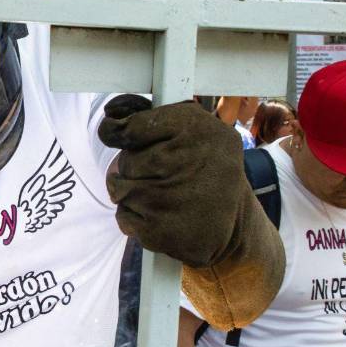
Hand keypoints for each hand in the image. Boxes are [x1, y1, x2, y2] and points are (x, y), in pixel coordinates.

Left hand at [98, 96, 285, 328]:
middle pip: (126, 161)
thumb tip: (110, 116)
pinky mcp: (161, 230)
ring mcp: (173, 199)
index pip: (131, 128)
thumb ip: (150, 117)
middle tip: (159, 174)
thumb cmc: (205, 167)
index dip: (118, 132)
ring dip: (130, 192)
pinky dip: (133, 217)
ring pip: (119, 189)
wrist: (235, 222)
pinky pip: (123, 217)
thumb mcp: (193, 128)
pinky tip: (158, 215)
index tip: (117, 134)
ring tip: (159, 194)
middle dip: (133, 167)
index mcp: (198, 129)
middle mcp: (189, 161)